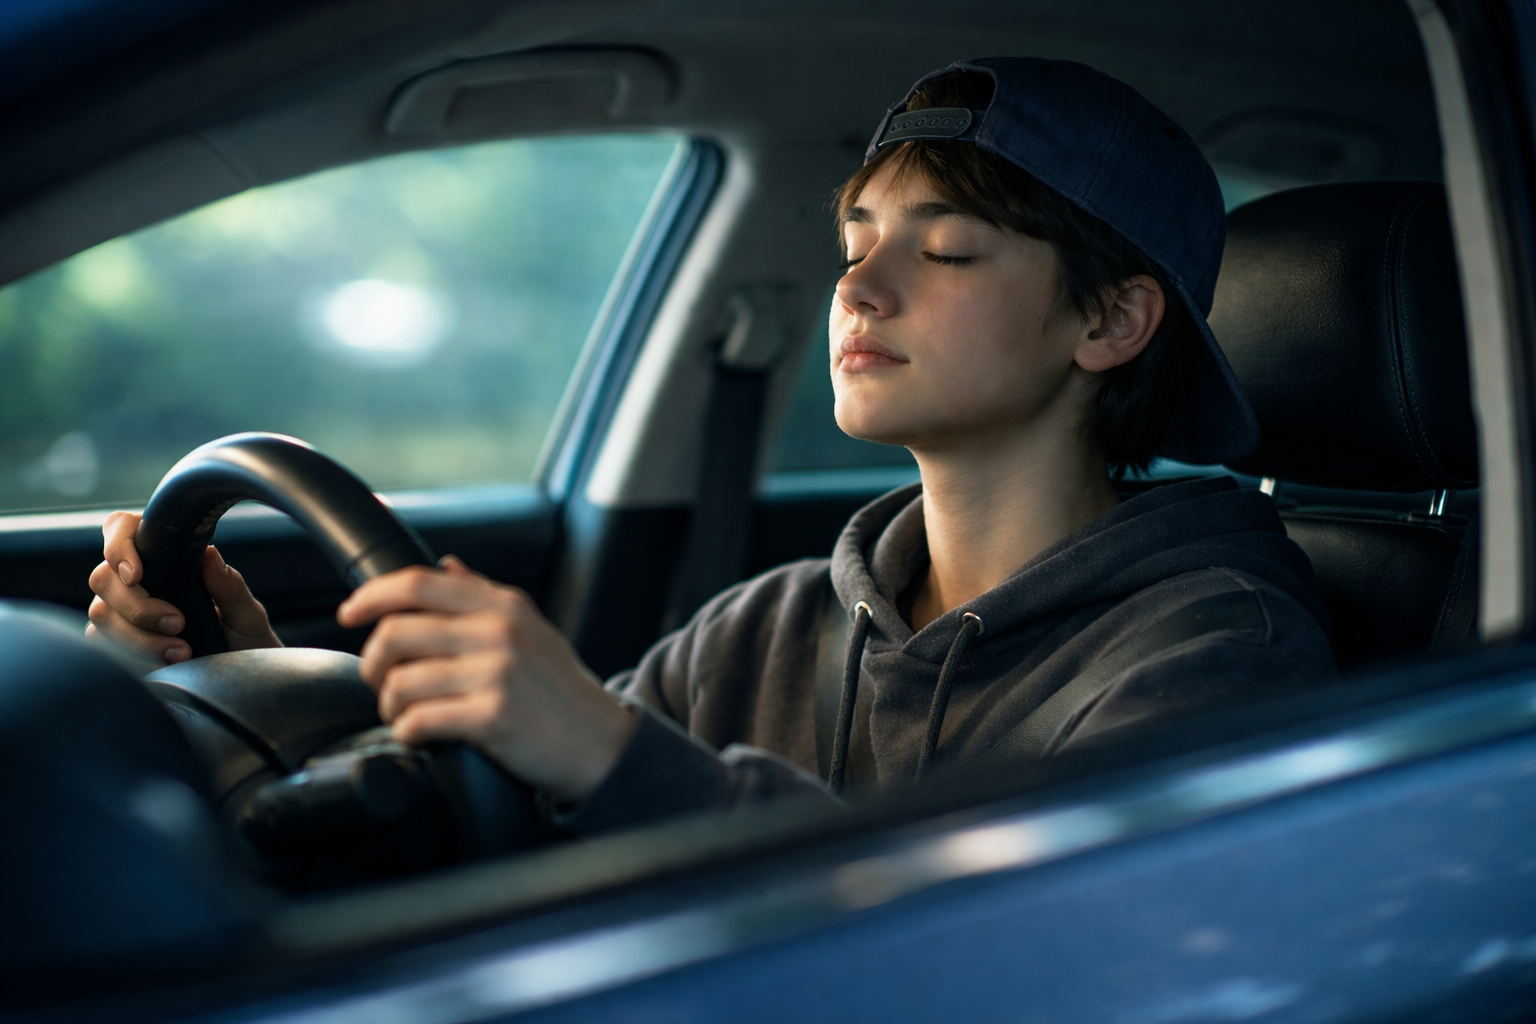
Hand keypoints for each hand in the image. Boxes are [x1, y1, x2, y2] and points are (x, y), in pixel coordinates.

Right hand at [86, 510, 281, 662]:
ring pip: (100, 613)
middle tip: (177, 623)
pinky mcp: (115, 642)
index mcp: (164, 554)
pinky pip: (100, 643)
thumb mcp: (246, 612)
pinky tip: (162, 664)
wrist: (240, 676)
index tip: (136, 574)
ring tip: (181, 652)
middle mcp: (136, 578)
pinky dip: (130, 654)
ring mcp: (120, 610)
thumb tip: (209, 553)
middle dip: (137, 605)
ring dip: (137, 636)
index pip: (121, 528)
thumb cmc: (243, 634)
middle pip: (104, 578)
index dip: (118, 545)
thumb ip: (229, 585)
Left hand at [339, 557, 634, 802]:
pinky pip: (419, 721)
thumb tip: (447, 566)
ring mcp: (497, 674)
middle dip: (373, 664)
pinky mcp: (493, 717)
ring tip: (408, 715)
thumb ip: (485, 596)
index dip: (372, 596)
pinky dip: (408, 732)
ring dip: (391, 706)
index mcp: (503, 606)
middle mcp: (499, 632)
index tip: (349, 614)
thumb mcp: (531, 629)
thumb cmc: (560, 690)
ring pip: (401, 683)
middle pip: (396, 633)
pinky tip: (422, 735)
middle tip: (381, 683)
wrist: (601, 743)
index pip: (419, 584)